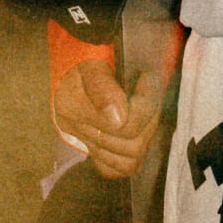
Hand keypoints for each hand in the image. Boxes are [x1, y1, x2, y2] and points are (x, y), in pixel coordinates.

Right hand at [53, 56, 163, 179]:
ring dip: (146, 134)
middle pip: (131, 146)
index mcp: (72, 108)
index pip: (123, 127)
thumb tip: (118, 119)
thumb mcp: (92, 61)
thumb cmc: (84, 54)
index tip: (147, 77)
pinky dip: (131, 156)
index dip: (145, 103)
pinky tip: (137, 130)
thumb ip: (102, 88)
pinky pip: (115, 169)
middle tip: (149, 90)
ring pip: (129, 161)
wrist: (74, 55)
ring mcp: (85, 141)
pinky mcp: (94, 147)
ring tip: (146, 108)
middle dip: (149, 118)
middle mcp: (76, 130)